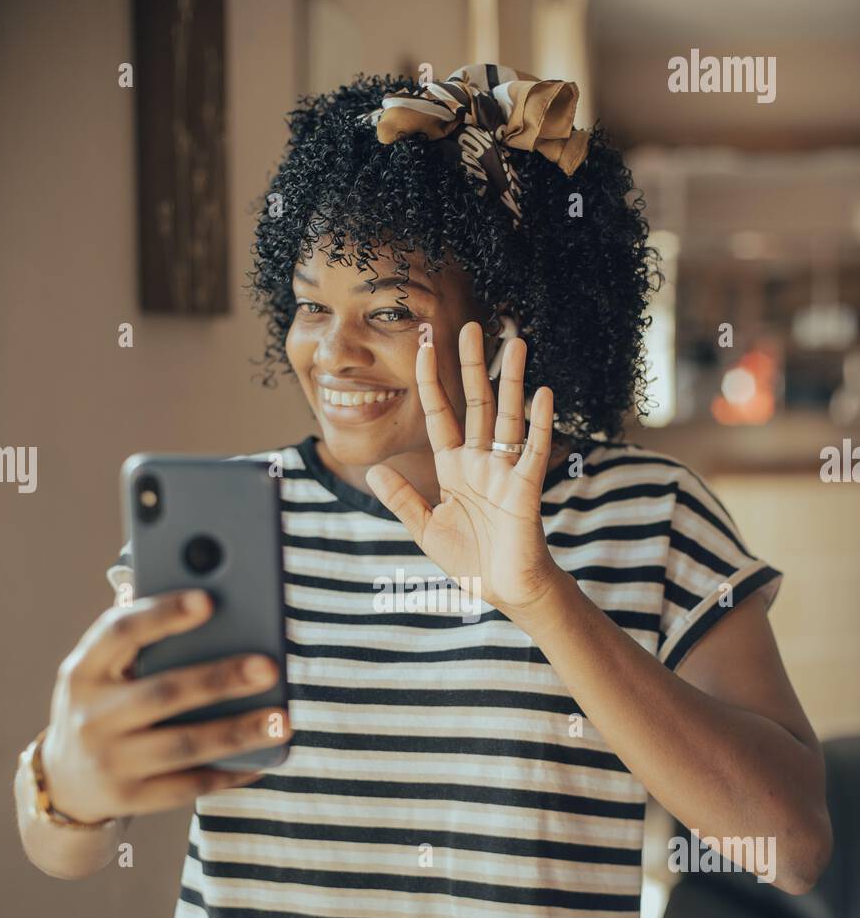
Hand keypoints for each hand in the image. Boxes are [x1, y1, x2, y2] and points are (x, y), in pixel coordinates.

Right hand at [41, 591, 290, 823]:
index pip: (119, 633)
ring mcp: (109, 761)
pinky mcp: (130, 798)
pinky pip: (189, 785)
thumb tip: (198, 588)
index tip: (209, 600)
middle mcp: (91, 716)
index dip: (163, 614)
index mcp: (84, 670)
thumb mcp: (102, 670)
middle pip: (162, 693)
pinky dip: (230, 772)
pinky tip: (265, 758)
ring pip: (183, 745)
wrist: (65, 783)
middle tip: (268, 667)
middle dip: (218, 679)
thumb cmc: (104, 706)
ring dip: (237, 732)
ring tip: (282, 721)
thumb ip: (139, 638)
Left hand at [364, 322, 563, 615]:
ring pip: (508, 416)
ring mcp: (505, 470)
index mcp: (454, 468)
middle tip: (471, 327)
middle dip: (472, 366)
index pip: (441, 415)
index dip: (431, 383)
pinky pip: (534, 450)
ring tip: (514, 343)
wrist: (504, 590)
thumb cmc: (470, 561)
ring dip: (511, 381)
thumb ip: (402, 500)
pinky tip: (543, 394)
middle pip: (476, 404)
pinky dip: (540, 423)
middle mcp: (480, 461)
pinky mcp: (526, 488)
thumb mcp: (426, 529)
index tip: (423, 348)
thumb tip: (374, 470)